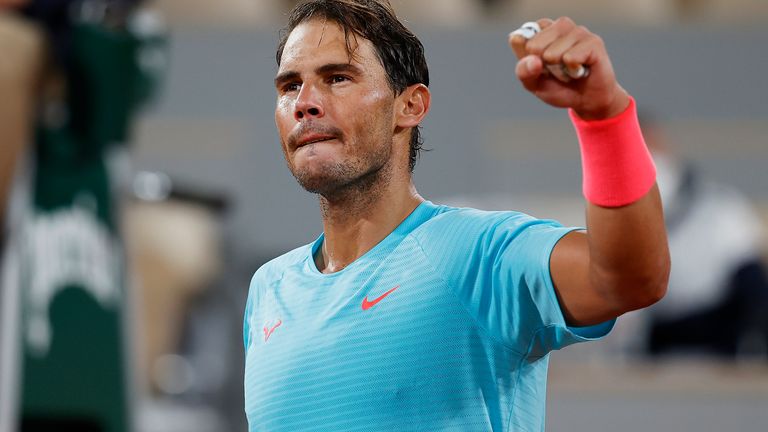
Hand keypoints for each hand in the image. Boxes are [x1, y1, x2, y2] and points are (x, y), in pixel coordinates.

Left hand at [508, 17, 628, 119]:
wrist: (587, 101)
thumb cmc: (559, 87)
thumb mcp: (533, 84)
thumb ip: (524, 71)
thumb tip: (534, 60)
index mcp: (541, 31)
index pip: (519, 39)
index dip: (527, 60)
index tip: (539, 67)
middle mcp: (559, 26)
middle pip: (534, 45)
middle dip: (542, 66)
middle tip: (557, 70)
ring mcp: (577, 32)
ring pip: (552, 51)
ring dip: (558, 69)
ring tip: (569, 71)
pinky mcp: (593, 42)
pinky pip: (571, 56)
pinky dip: (572, 69)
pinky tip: (580, 69)